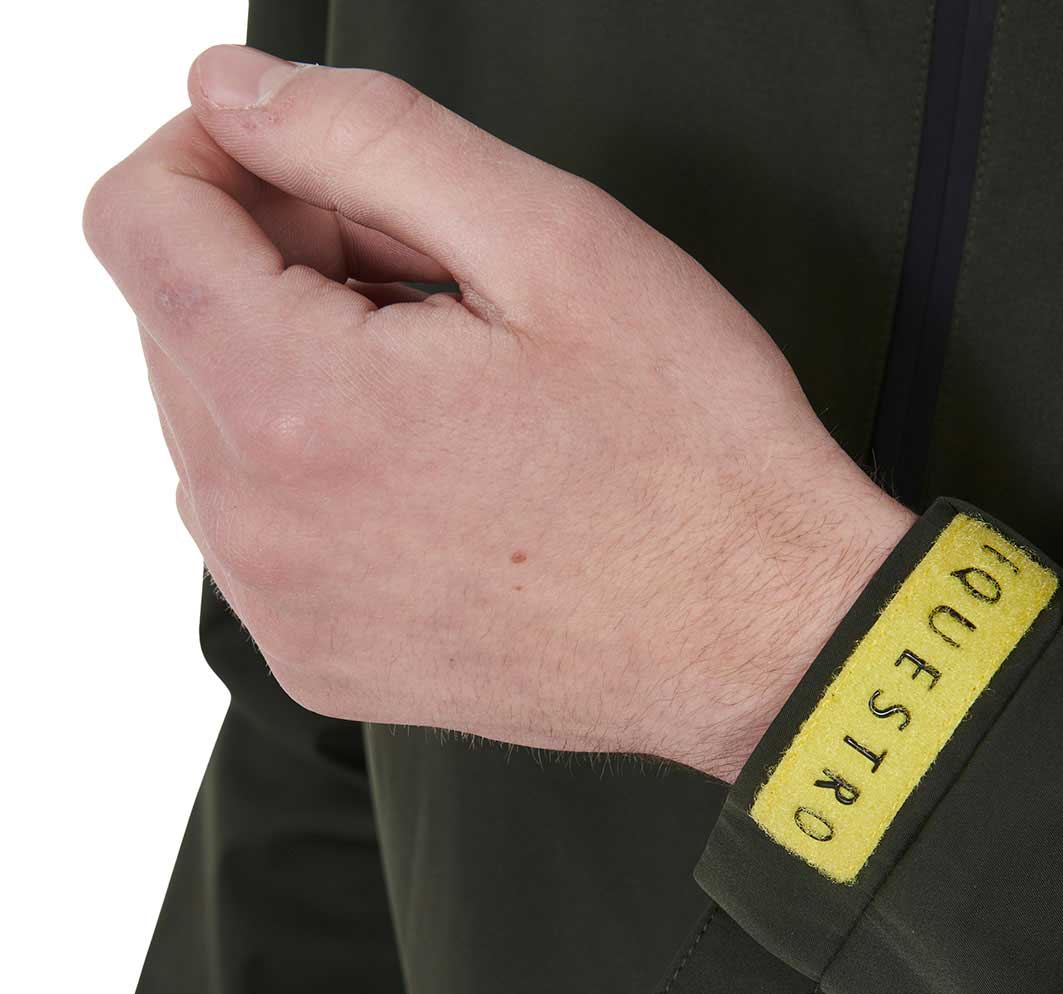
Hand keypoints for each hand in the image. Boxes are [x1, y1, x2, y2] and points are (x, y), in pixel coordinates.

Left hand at [83, 46, 912, 780]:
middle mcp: (262, 532)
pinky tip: (444, 474)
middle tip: (438, 283)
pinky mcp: (326, 664)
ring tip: (453, 387)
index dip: (215, 154)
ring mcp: (289, 614)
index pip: (137, 220)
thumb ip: (367, 138)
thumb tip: (231, 98)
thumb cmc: (696, 458)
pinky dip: (323, 473)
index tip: (311, 164)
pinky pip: (266, 530)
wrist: (764, 637)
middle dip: (280, 264)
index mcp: (298, 410)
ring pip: (217, 429)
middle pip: (177, 323)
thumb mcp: (556, 244)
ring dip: (302, 369)